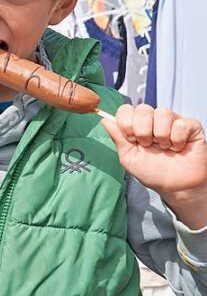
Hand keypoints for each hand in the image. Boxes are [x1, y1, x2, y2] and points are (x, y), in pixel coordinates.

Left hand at [101, 104, 206, 226]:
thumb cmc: (153, 172)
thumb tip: (105, 120)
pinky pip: (181, 123)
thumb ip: (117, 138)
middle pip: (143, 108)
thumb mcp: (129, 158)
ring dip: (161, 135)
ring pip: (162, 113)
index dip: (126, 122)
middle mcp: (154, 120)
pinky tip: (177, 148)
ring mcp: (172, 121)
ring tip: (164, 147)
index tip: (130, 139)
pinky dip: (177, 139)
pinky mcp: (191, 126)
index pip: (126, 109)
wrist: (176, 187)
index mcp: (136, 125)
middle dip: (142, 130)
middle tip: (148, 145)